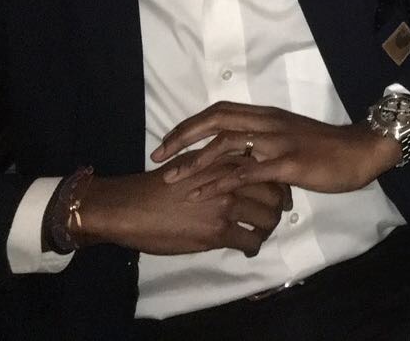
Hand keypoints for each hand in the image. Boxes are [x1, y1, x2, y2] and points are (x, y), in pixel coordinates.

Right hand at [74, 156, 289, 256]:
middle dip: (278, 208)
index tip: (280, 196)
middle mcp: (232, 180)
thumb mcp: (193, 163)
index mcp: (227, 160)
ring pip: (267, 218)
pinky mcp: (217, 231)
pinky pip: (249, 241)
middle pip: (275, 194)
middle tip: (273, 217)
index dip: (279, 185)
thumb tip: (239, 172)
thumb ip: (220, 165)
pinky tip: (248, 249)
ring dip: (267, 229)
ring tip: (260, 234)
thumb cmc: (157, 186)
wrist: (129, 207)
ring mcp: (226, 205)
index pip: (269, 171)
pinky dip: (253, 247)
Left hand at [152, 102, 400, 196]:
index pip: (220, 111)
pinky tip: (202, 195)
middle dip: (182, 136)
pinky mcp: (287, 163)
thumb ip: (266, 143)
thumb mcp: (292, 138)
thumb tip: (241, 155)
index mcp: (268, 116)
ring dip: (194, 161)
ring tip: (170, 178)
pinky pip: (246, 172)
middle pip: (216, 120)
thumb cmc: (328, 148)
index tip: (168, 142)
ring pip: (226, 143)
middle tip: (157, 155)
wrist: (362, 151)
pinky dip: (219, 182)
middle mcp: (269, 123)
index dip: (191, 124)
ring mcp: (278, 141)